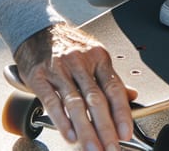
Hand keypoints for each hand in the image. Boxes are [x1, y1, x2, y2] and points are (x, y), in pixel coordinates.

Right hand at [14, 22, 136, 148]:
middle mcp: (80, 62)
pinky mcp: (40, 76)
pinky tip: (70, 135)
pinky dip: (62, 121)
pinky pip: (52, 101)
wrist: (37, 29)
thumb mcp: (94, 55)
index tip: (126, 133)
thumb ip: (110, 78)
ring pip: (76, 103)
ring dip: (85, 130)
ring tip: (92, 148)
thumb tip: (131, 96)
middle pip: (96, 99)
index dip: (121, 112)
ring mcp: (60, 69)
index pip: (113, 88)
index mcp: (98, 57)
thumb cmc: (68, 45)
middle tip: (111, 148)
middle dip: (105, 128)